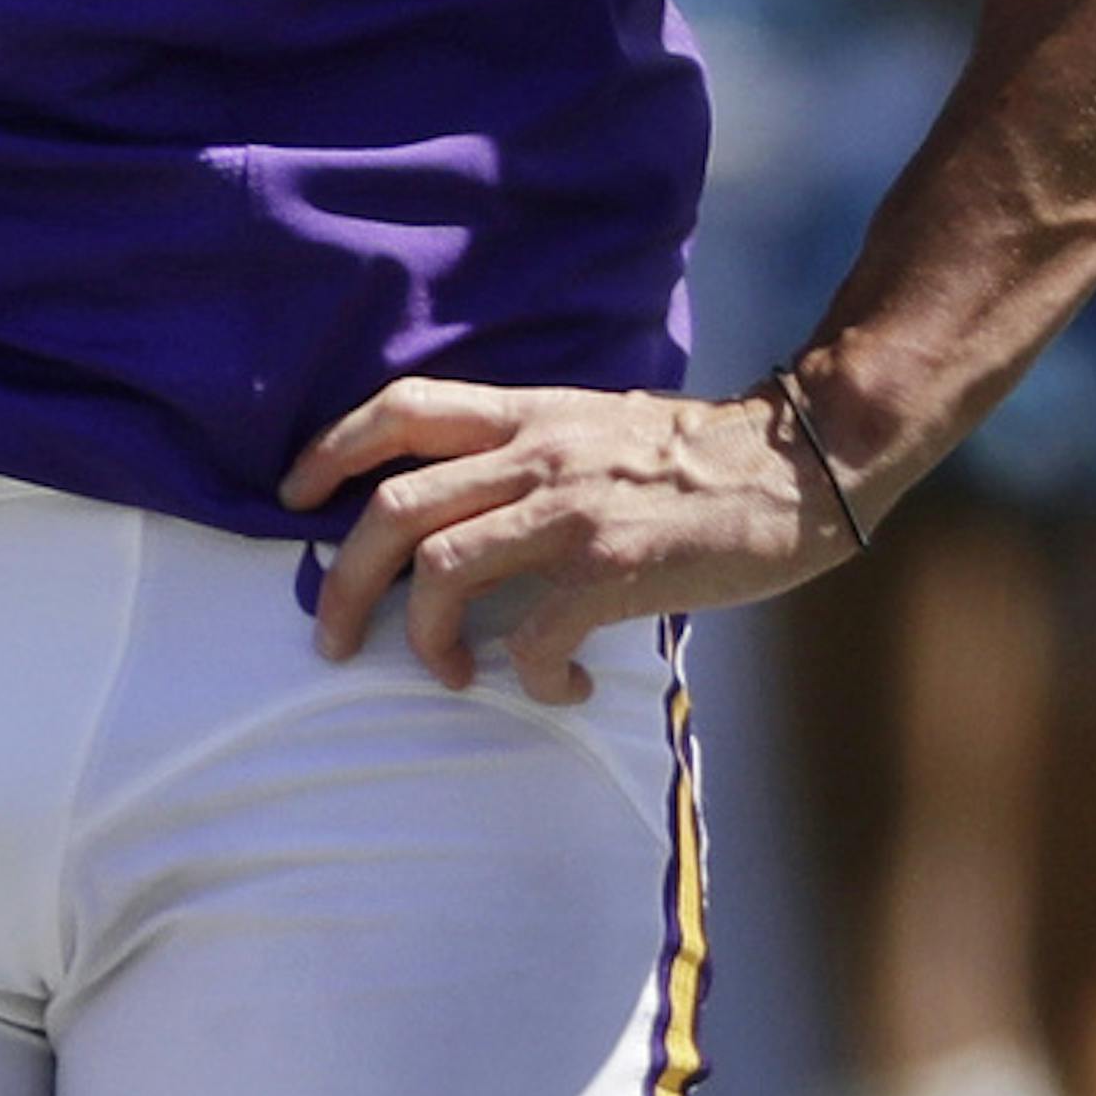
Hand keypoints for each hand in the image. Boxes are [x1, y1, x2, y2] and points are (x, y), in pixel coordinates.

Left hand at [282, 374, 853, 700]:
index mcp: (529, 415)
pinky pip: (529, 638)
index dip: (331, 450)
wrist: (801, 462)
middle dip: (340, 583)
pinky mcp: (611, 570)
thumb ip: (532, 453)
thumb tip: (467, 510)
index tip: (294, 498)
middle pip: (392, 509)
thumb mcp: (598, 426)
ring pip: (438, 573)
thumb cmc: (700, 459)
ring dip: (423, 642)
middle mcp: (537, 455)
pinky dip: (528, 678)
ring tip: (449, 675)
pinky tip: (560, 686)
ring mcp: (570, 512)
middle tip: (329, 638)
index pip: (403, 410)